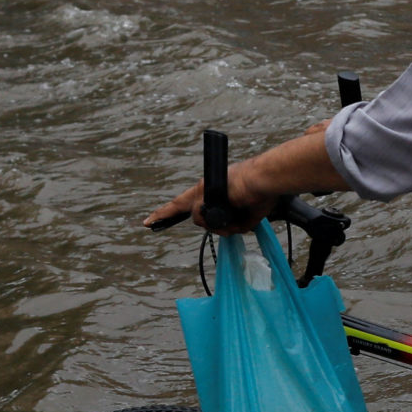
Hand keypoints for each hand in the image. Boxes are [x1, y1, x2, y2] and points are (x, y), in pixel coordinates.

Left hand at [143, 159, 267, 233]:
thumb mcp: (244, 217)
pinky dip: (216, 223)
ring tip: (235, 220)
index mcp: (216, 191)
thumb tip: (219, 229)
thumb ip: (230, 225)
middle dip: (163, 214)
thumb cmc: (260, 194)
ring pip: (199, 218)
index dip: (173, 209)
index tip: (154, 217)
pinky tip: (228, 216)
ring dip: (217, 225)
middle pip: (181, 206)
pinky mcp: (201, 194)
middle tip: (146, 223)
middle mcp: (204, 189)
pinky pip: (201, 217)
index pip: (190, 201)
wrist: (264, 181)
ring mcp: (201, 190)